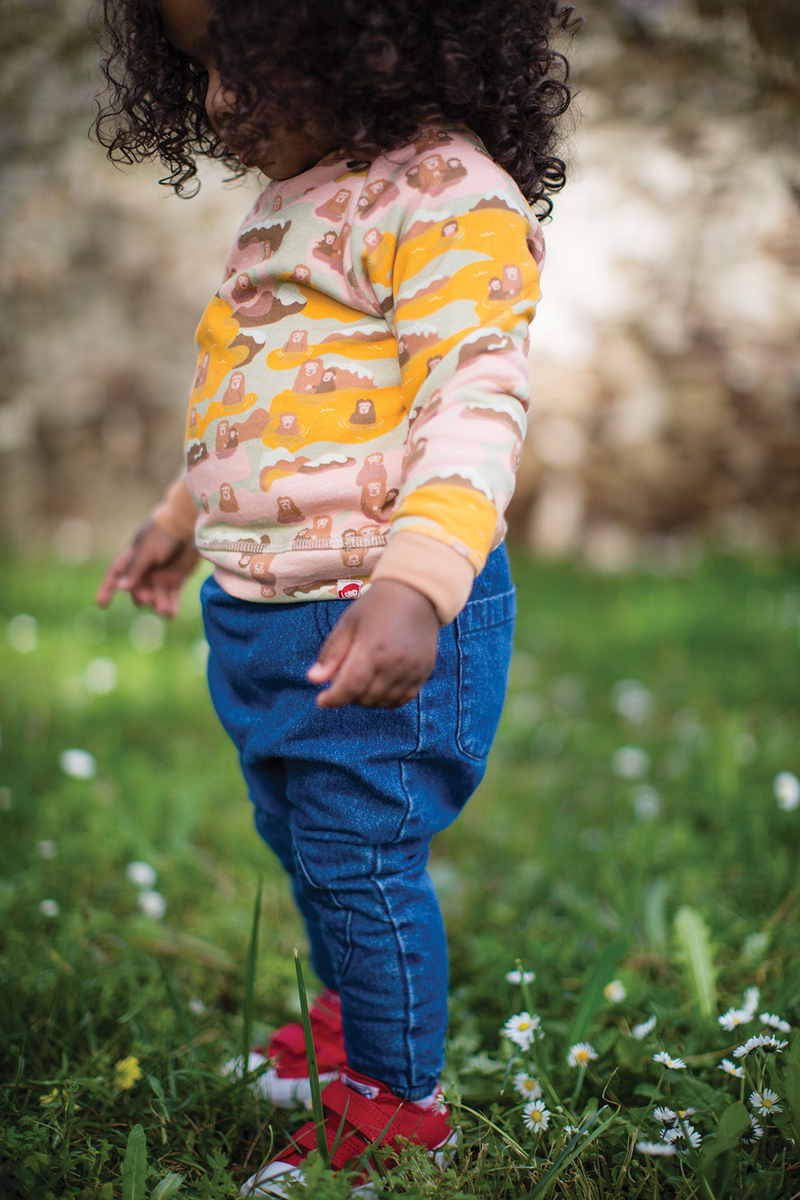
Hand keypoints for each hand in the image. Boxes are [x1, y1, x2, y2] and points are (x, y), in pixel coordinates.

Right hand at [96, 519, 199, 617]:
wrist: (188, 526)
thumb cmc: (164, 534)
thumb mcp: (147, 551)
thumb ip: (135, 569)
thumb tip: (121, 588)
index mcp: (133, 559)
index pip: (115, 574)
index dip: (107, 588)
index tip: (101, 604)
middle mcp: (145, 570)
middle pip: (138, 591)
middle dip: (143, 598)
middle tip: (151, 599)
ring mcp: (161, 576)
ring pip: (155, 597)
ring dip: (158, 605)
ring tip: (164, 610)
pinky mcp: (177, 579)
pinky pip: (171, 597)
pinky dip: (171, 606)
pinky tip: (171, 615)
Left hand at [307, 579, 438, 707]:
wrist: (416, 592)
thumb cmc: (377, 605)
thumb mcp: (348, 623)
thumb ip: (331, 653)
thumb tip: (313, 680)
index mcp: (372, 648)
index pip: (350, 687)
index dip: (333, 699)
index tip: (322, 700)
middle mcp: (394, 663)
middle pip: (365, 697)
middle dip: (347, 696)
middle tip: (342, 682)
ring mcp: (412, 670)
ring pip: (383, 702)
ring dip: (366, 699)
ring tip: (360, 683)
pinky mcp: (423, 672)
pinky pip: (402, 699)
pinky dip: (386, 700)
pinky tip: (378, 687)